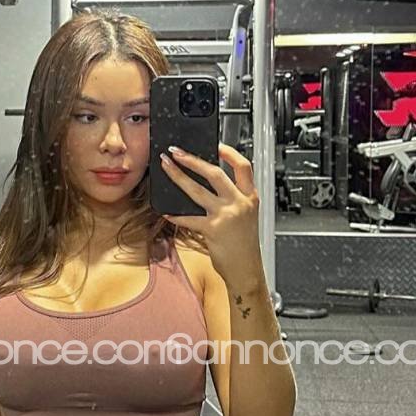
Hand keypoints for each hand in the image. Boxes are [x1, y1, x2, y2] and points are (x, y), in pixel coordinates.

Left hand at [159, 142, 263, 286]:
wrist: (247, 271)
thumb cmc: (244, 245)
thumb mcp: (246, 216)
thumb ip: (232, 199)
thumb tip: (206, 184)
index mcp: (250, 197)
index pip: (243, 166)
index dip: (229, 152)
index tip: (215, 144)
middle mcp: (239, 203)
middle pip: (214, 173)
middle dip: (192, 159)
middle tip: (177, 152)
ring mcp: (226, 216)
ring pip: (197, 190)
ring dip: (178, 176)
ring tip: (167, 167)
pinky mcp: (213, 230)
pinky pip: (189, 218)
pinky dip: (176, 215)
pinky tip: (166, 212)